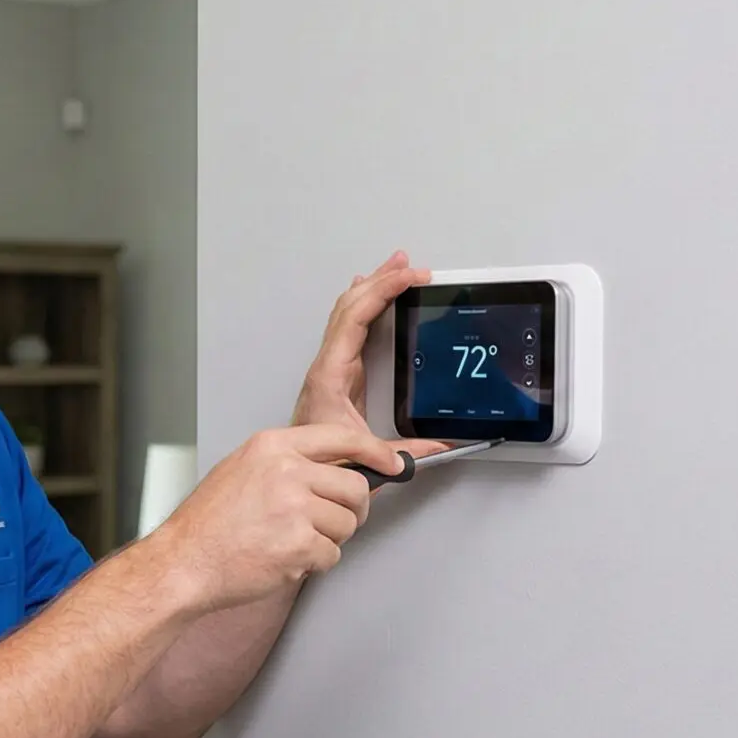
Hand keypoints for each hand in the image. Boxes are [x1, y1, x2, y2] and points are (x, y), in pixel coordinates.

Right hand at [146, 422, 401, 612]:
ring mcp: (293, 509)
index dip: (376, 452)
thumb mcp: (242, 469)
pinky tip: (283, 558)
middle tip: (329, 522)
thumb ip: (288, 462)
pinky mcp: (299, 546)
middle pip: (356, 487)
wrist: (183, 563)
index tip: (393, 463)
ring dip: (328, 540)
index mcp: (272, 447)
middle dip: (351, 510)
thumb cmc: (207, 524)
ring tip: (290, 541)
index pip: (342, 439)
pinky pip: (332, 555)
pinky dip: (314, 563)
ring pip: (346, 524)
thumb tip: (337, 470)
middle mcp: (286, 472)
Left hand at [293, 250, 449, 467]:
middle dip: (381, 280)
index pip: (355, 317)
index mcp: (331, 375)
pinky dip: (364, 306)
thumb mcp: (367, 456)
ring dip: (372, 288)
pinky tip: (371, 297)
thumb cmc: (318, 462)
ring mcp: (330, 366)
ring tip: (394, 269)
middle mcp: (327, 365)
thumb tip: (441, 444)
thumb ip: (408, 452)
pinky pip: (349, 328)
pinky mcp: (337, 373)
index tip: (408, 277)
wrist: (295, 472)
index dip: (382, 292)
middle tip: (407, 265)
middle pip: (350, 306)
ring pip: (348, 314)